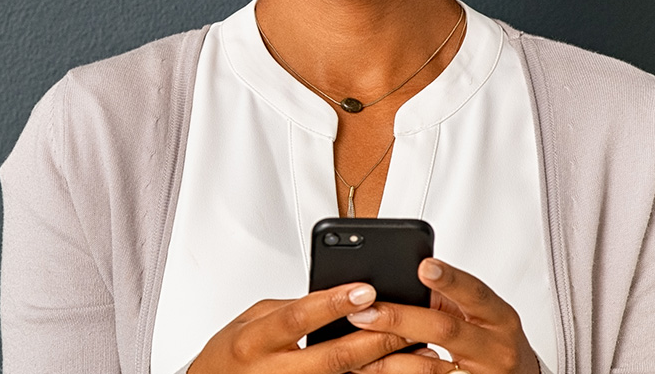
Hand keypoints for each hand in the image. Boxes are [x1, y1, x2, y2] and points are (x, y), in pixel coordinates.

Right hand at [187, 281, 410, 373]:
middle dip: (376, 339)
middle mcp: (274, 372)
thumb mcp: (252, 319)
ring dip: (387, 370)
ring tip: (423, 354)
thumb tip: (335, 297)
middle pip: (332, 358)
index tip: (366, 288)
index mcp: (256, 340)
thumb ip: (291, 308)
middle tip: (411, 322)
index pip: (299, 317)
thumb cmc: (230, 354)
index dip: (333, 303)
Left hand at [345, 258, 539, 373]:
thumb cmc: (496, 339)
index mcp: (500, 317)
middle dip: (403, 318)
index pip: (475, 292)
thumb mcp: (484, 314)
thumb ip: (452, 298)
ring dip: (394, 354)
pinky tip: (377, 366)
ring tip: (363, 340)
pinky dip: (404, 373)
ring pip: (433, 366)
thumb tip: (408, 277)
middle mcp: (495, 347)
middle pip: (446, 330)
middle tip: (367, 310)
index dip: (449, 279)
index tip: (423, 266)